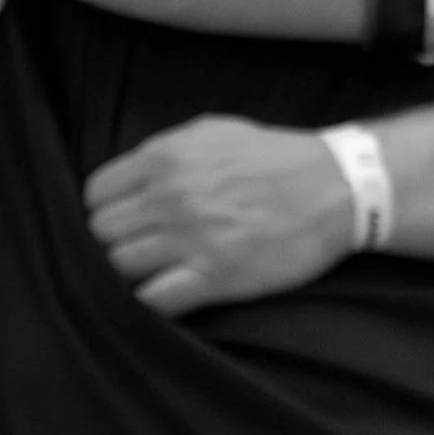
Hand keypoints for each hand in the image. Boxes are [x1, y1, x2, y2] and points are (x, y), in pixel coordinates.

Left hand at [85, 116, 355, 316]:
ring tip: (151, 272)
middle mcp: (170, 197)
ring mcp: (191, 238)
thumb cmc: (274, 158)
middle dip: (113, 243)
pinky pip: (154, 300)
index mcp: (165, 158)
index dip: (104, 211)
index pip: (97, 194)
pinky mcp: (215, 276)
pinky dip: (150, 301)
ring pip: (119, 268)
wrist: (336, 187)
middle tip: (136, 249)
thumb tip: (127, 178)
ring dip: (129, 274)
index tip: (121, 220)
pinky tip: (165, 294)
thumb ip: (163, 153)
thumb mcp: (211, 133)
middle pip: (101, 234)